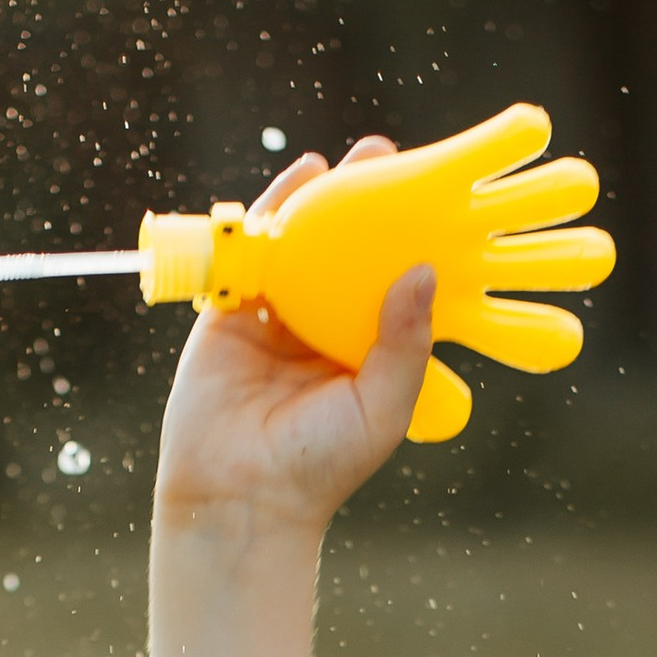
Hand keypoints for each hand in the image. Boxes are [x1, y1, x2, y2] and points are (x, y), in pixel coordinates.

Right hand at [154, 143, 439, 532]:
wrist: (241, 499)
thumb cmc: (320, 467)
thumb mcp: (383, 406)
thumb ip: (406, 342)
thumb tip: (421, 271)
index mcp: (360, 353)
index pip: (385, 286)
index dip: (402, 243)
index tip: (428, 202)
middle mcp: (318, 331)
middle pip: (339, 257)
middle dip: (358, 208)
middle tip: (382, 157)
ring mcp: (272, 321)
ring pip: (294, 250)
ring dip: (313, 203)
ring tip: (338, 162)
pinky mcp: (227, 317)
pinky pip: (245, 257)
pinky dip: (265, 218)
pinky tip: (291, 185)